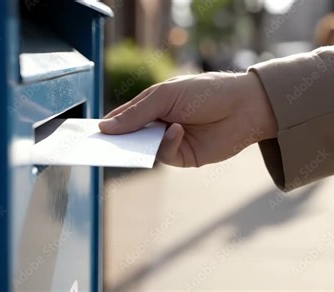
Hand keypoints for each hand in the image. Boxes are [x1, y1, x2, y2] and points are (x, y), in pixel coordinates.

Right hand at [99, 71, 277, 166]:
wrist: (243, 106)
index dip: (108, 125)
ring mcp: (170, 141)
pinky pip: (166, 155)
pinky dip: (168, 144)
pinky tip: (177, 131)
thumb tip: (106, 128)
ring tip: (129, 142)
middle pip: (131, 137)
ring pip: (145, 149)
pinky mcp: (184, 157)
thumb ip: (136, 113)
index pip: (123, 117)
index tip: (90, 134)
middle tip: (100, 147)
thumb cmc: (205, 91)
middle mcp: (158, 125)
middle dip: (117, 141)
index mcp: (152, 106)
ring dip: (140, 145)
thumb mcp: (165, 95)